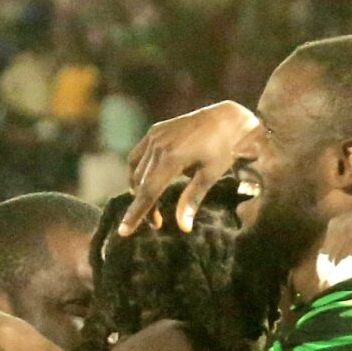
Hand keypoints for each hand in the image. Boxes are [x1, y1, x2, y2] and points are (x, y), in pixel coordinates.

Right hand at [122, 101, 260, 234]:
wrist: (228, 118)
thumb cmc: (224, 149)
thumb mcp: (210, 175)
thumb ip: (192, 200)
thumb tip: (183, 228)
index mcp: (172, 158)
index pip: (148, 192)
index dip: (136, 214)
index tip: (123, 232)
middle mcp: (158, 146)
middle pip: (142, 185)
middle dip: (145, 206)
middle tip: (157, 222)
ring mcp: (155, 136)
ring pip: (137, 171)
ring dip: (141, 191)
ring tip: (153, 205)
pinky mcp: (155, 131)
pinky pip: (138, 155)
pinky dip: (137, 171)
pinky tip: (144, 182)